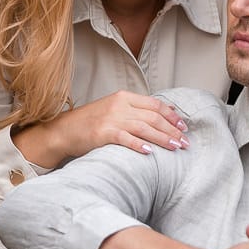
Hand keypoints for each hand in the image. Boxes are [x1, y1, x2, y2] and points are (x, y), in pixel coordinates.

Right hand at [15, 90, 188, 166]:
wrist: (63, 131)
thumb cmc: (90, 124)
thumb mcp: (114, 110)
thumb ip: (137, 110)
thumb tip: (166, 114)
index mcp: (123, 97)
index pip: (155, 104)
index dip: (172, 116)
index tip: (184, 127)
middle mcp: (119, 105)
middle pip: (153, 116)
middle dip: (172, 130)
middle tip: (185, 142)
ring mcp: (111, 119)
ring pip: (144, 127)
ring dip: (163, 138)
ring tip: (176, 147)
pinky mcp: (102, 133)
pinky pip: (126, 138)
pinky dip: (139, 144)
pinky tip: (150, 152)